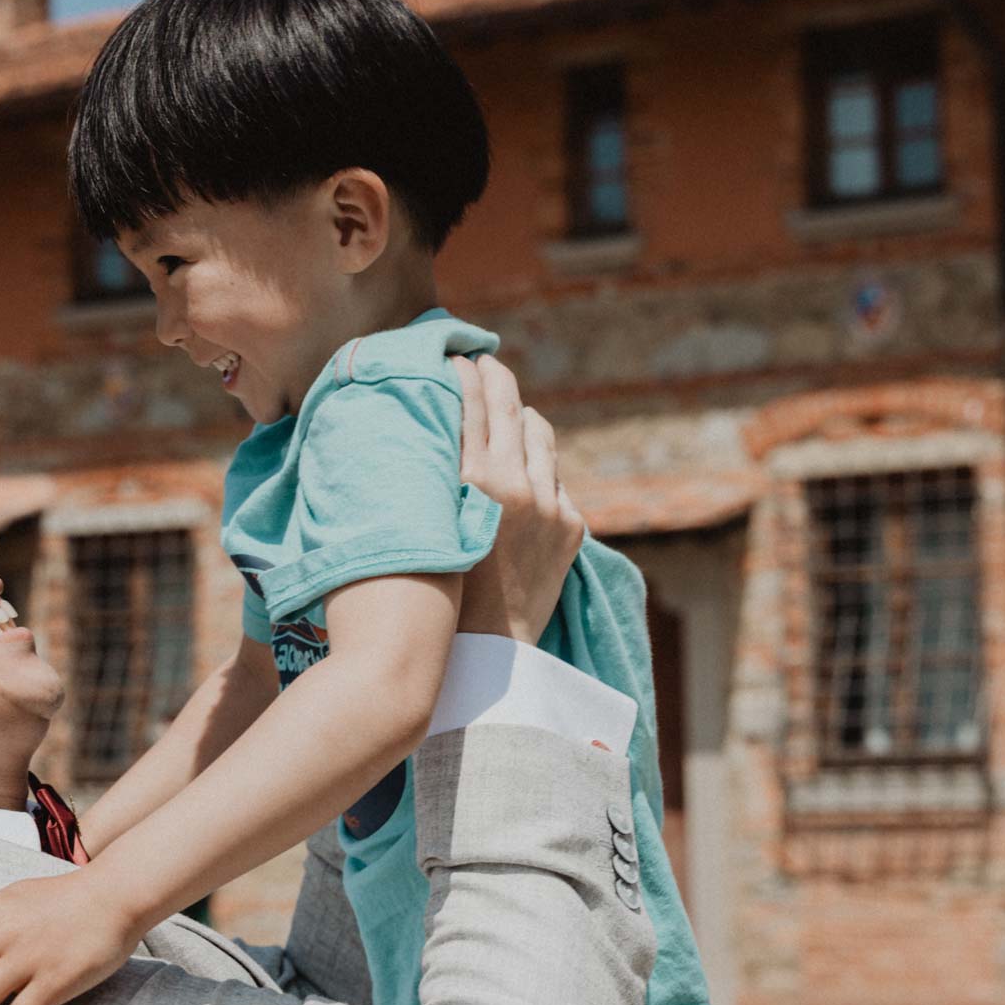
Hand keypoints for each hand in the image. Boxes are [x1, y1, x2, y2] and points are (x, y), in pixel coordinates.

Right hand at [455, 355, 583, 643]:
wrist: (490, 647)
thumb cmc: (444, 590)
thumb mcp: (433, 524)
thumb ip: (440, 479)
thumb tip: (440, 433)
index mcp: (473, 483)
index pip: (471, 406)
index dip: (465, 375)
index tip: (456, 358)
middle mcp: (516, 486)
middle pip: (511, 408)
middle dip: (497, 377)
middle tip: (486, 360)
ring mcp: (550, 504)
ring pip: (540, 437)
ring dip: (523, 420)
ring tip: (511, 412)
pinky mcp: (572, 525)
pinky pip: (556, 481)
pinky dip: (539, 473)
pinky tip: (525, 477)